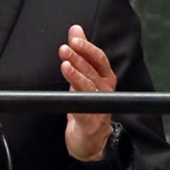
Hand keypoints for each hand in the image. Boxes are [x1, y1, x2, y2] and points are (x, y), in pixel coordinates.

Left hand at [59, 24, 117, 160]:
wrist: (91, 139)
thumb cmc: (87, 105)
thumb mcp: (83, 76)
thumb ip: (80, 53)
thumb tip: (75, 29)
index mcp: (104, 77)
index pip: (99, 58)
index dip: (88, 48)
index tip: (75, 37)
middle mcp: (105, 89)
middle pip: (93, 70)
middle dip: (79, 58)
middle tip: (65, 49)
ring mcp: (99, 105)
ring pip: (88, 86)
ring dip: (77, 74)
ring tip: (65, 64)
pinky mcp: (90, 121)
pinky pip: (83, 107)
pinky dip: (76, 98)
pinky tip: (68, 90)